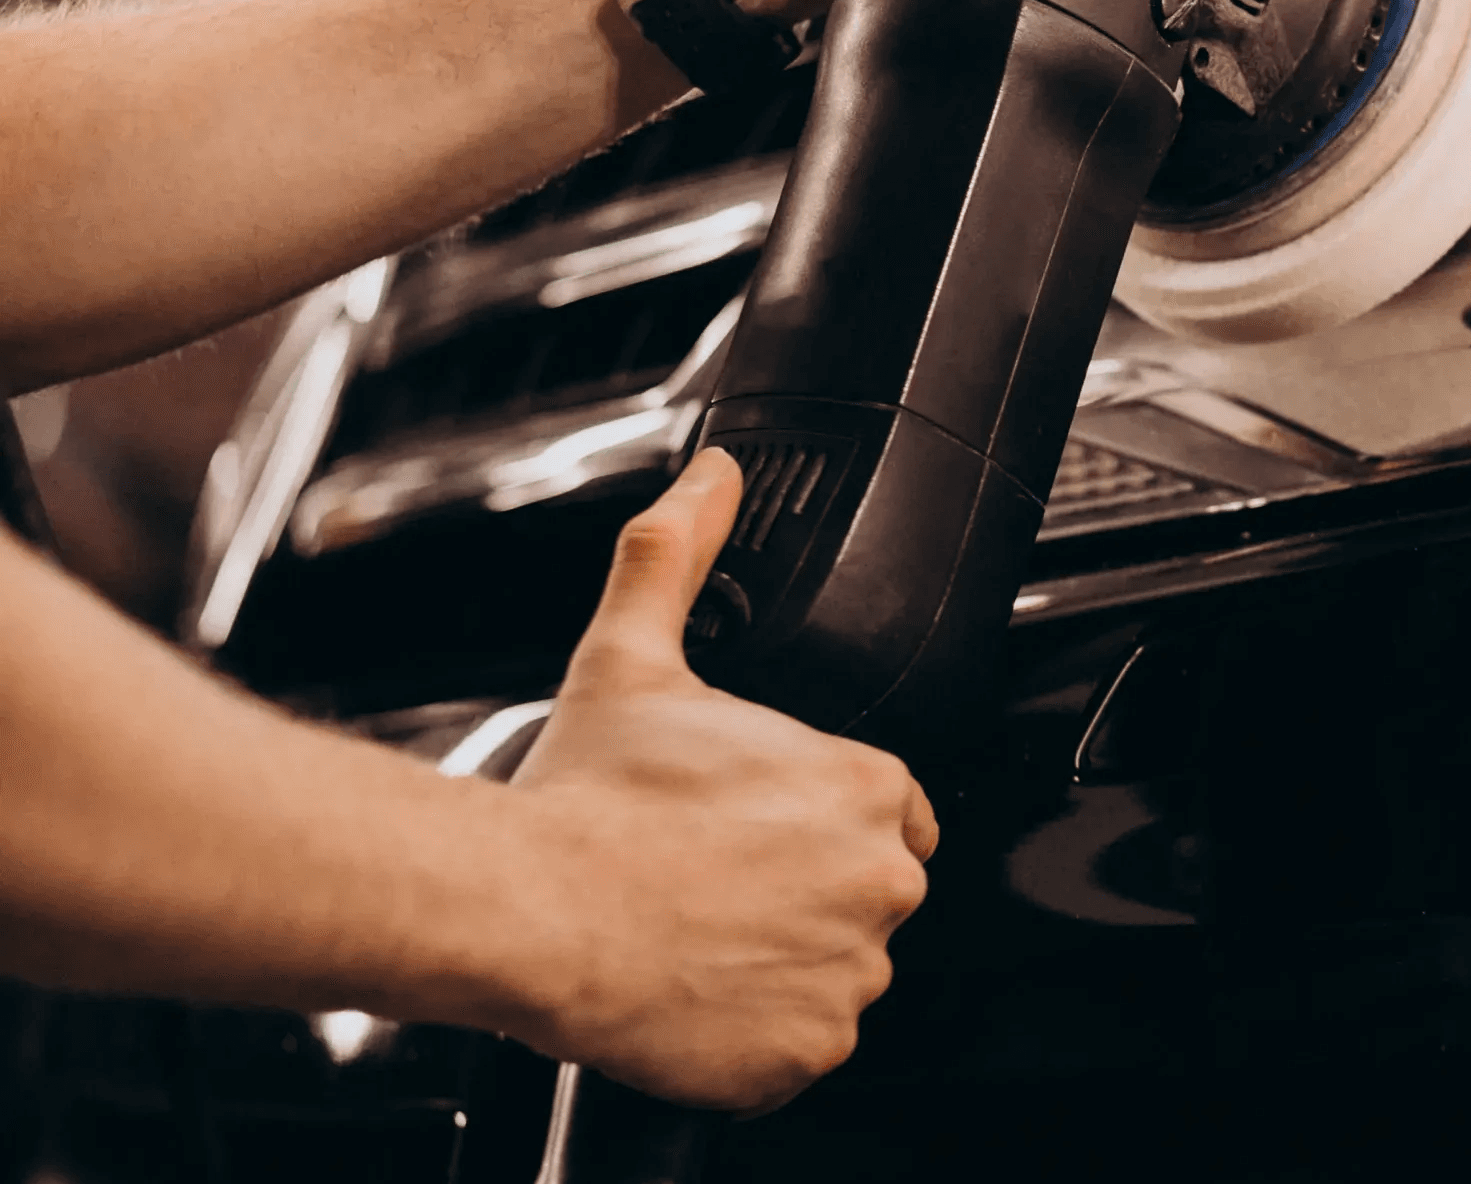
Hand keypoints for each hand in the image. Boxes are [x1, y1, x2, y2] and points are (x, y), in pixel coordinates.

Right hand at [505, 449, 936, 1111]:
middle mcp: (880, 877)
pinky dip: (761, 1027)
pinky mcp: (812, 1047)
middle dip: (804, 885)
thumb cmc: (586, 797)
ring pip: (838, 963)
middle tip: (715, 878)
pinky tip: (700, 987)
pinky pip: (806, 1039)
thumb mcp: (635, 654)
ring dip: (784, 954)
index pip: (884, 807)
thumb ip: (679, 554)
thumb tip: (709, 480)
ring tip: (699, 928)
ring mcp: (850, 969)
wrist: (530, 912)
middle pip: (867, 886)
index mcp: (864, 784)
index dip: (813, 817)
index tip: (752, 828)